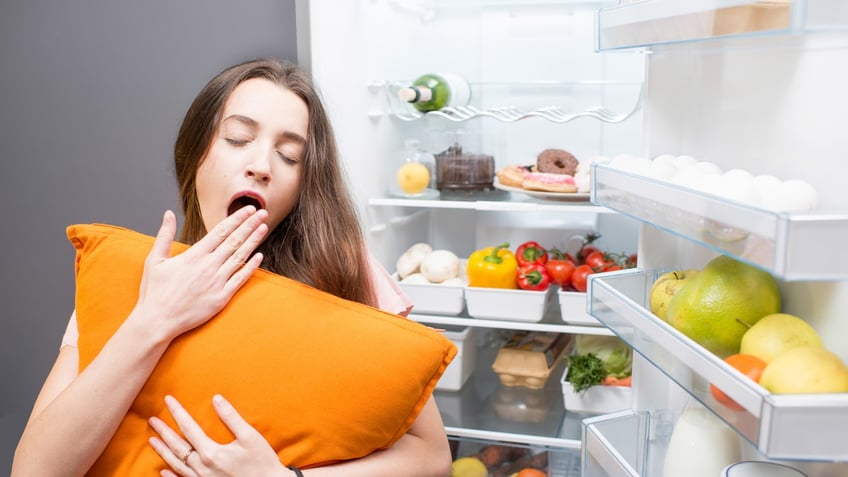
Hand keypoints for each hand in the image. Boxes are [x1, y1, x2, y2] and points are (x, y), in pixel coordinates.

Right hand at [133, 207, 268, 338]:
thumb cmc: (154, 292)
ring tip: (264, 228)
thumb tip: (168, 213)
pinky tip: (260, 256)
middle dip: (250, 225)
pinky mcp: (221, 298)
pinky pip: (240, 279)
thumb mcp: (155, 260)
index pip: (221, 231)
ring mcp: (216, 282)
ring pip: (240, 257)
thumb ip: (164, 235)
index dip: (237, 219)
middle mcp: (208, 266)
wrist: (157, 321)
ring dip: (253, 241)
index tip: (248, 209)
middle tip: (263, 213)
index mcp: (193, 255)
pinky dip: (251, 267)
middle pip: (234, 241)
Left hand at [148, 394, 290, 476]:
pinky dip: (171, 476)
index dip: (177, 412)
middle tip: (152, 420)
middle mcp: (202, 468)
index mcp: (211, 453)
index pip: (188, 427)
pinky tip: (163, 471)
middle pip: (177, 446)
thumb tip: (217, 399)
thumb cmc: (262, 462)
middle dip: (164, 431)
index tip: (168, 399)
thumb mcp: (250, 437)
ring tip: (152, 440)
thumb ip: (231, 418)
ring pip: (176, 464)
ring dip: (163, 451)